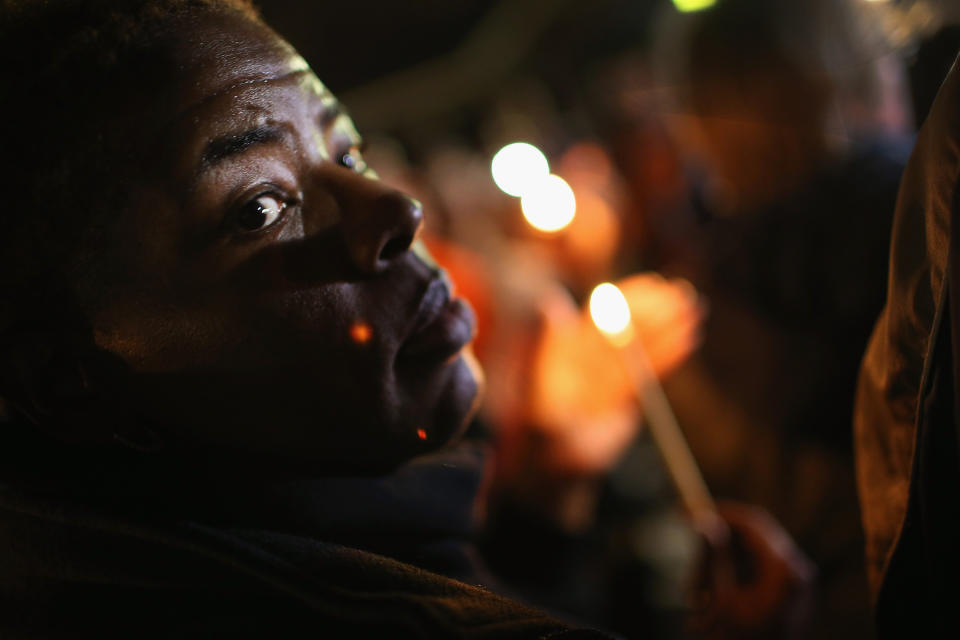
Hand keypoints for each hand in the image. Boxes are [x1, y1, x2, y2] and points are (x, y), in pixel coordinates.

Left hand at [526, 273, 704, 474]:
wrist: (558, 467)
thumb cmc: (543, 426)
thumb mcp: (545, 382)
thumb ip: (553, 344)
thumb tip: (551, 301)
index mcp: (570, 349)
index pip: (604, 315)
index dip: (629, 299)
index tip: (654, 285)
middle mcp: (590, 359)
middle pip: (627, 328)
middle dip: (655, 311)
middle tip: (683, 294)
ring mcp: (609, 378)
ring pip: (642, 349)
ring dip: (668, 329)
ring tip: (695, 311)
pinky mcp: (625, 398)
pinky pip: (649, 373)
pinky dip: (669, 356)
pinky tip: (689, 339)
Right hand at [690, 503, 815, 639]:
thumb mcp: (723, 600)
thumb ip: (715, 556)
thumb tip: (703, 518)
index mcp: (786, 569)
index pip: (750, 523)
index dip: (717, 513)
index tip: (685, 513)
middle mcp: (795, 571)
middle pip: (747, 540)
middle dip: (712, 551)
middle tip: (688, 575)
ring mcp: (792, 583)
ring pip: (745, 557)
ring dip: (716, 569)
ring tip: (695, 600)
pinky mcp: (784, 595)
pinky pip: (752, 573)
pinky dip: (728, 581)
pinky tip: (708, 603)